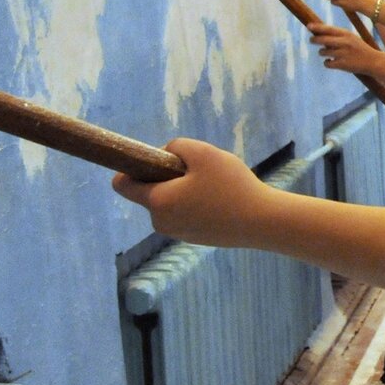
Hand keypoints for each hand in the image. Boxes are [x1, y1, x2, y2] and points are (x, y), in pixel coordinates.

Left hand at [112, 138, 268, 246]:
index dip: (130, 166)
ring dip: (183, 191)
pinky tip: (221, 201)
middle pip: (150, 192)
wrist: (262, 222)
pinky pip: (184, 215)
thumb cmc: (231, 186)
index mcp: (157, 201)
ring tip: (214, 186)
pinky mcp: (194, 239)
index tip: (155, 158)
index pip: (121, 184)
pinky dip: (195, 205)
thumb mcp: (203, 153)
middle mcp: (160, 222)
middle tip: (199, 171)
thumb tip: (165, 155)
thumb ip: (176, 146)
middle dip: (167, 177)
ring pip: (170, 203)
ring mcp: (177, 233)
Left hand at [309, 22, 380, 74]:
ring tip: (328, 53)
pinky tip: (331, 62)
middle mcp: (344, 42)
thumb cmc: (360, 48)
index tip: (308, 26)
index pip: (328, 29)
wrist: (373, 61)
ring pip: (323, 52)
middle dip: (314, 39)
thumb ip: (338, 35)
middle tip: (311, 40)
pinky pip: (327, 63)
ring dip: (322, 52)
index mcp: (346, 34)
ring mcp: (342, 54)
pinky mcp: (342, 64)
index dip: (317, 27)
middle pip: (322, 39)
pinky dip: (327, 63)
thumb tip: (319, 33)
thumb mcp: (351, 37)